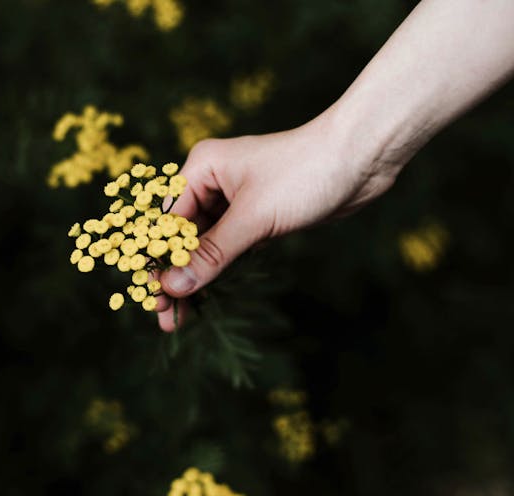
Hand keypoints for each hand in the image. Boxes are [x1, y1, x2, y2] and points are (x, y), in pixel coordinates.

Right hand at [155, 107, 403, 331]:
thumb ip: (212, 254)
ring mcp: (236, 199)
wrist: (361, 159)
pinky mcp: (257, 215)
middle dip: (175, 276)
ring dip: (196, 278)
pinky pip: (229, 246)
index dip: (158, 262)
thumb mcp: (253, 217)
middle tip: (166, 318)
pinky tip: (208, 296)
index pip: (168, 222)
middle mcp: (213, 182)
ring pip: (206, 245)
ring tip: (182, 317)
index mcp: (201, 169)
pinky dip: (219, 269)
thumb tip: (174, 287)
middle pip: (183, 236)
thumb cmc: (304, 173)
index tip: (153, 299)